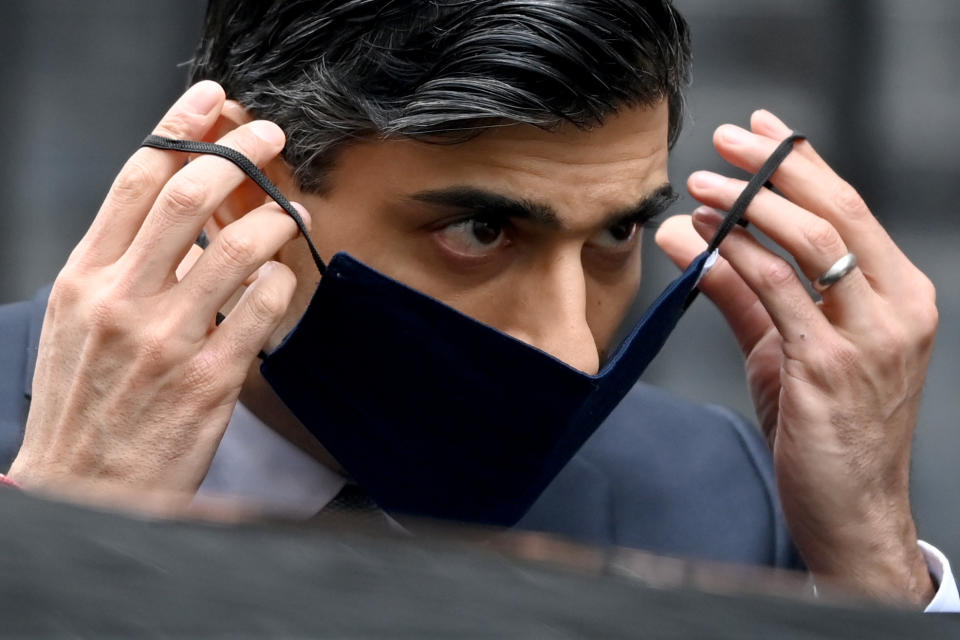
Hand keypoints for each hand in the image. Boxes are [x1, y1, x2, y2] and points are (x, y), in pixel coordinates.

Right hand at [8, 82, 307, 509]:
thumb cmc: (86, 402)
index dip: (180, 127)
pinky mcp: (211, 379)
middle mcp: (122, 300)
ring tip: (290, 210)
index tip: (213, 99)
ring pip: (238, 247)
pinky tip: (281, 281)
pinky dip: (282, 282)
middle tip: (271, 137)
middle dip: (240, 153)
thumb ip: (122, 265)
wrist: (84, 488)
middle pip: (188, 196)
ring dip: (275, 216)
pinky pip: (265, 307)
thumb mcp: (77, 323)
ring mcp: (168, 340)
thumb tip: (180, 216)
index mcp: (85, 278)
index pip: (135, 179)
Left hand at [656, 110, 937, 605]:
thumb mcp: (789, 348)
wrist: (853, 509)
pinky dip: (731, 257)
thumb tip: (696, 236)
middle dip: (773, 168)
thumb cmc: (828, 428)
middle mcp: (896, 308)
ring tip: (699, 188)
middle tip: (724, 143)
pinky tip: (697, 241)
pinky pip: (774, 292)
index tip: (760, 130)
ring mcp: (868, 338)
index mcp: (900, 296)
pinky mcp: (828, 367)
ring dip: (745, 206)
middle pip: (835, 212)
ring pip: (808, 243)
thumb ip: (747, 292)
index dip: (802, 162)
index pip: (850, 208)